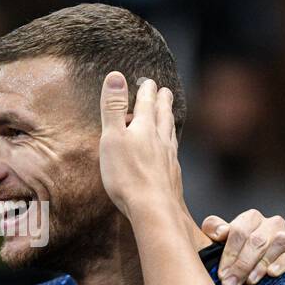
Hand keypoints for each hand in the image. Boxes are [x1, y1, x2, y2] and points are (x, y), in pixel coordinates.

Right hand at [98, 74, 181, 219]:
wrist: (154, 208)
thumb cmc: (127, 175)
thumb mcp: (112, 137)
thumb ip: (112, 107)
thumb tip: (115, 76)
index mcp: (145, 128)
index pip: (147, 103)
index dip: (147, 90)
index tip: (149, 81)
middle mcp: (161, 140)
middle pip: (163, 115)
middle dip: (163, 101)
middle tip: (165, 92)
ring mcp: (169, 158)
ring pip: (170, 133)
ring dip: (169, 121)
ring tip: (169, 116)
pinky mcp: (172, 175)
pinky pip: (172, 153)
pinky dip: (171, 145)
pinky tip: (170, 151)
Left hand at [202, 209, 284, 284]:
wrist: (269, 270)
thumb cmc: (240, 253)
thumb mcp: (222, 240)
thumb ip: (214, 229)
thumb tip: (220, 232)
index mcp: (252, 218)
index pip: (239, 231)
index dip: (229, 254)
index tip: (221, 274)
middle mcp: (272, 223)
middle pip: (257, 240)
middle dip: (241, 264)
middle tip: (230, 284)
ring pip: (278, 244)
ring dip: (261, 264)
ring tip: (249, 281)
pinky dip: (284, 263)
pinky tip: (272, 273)